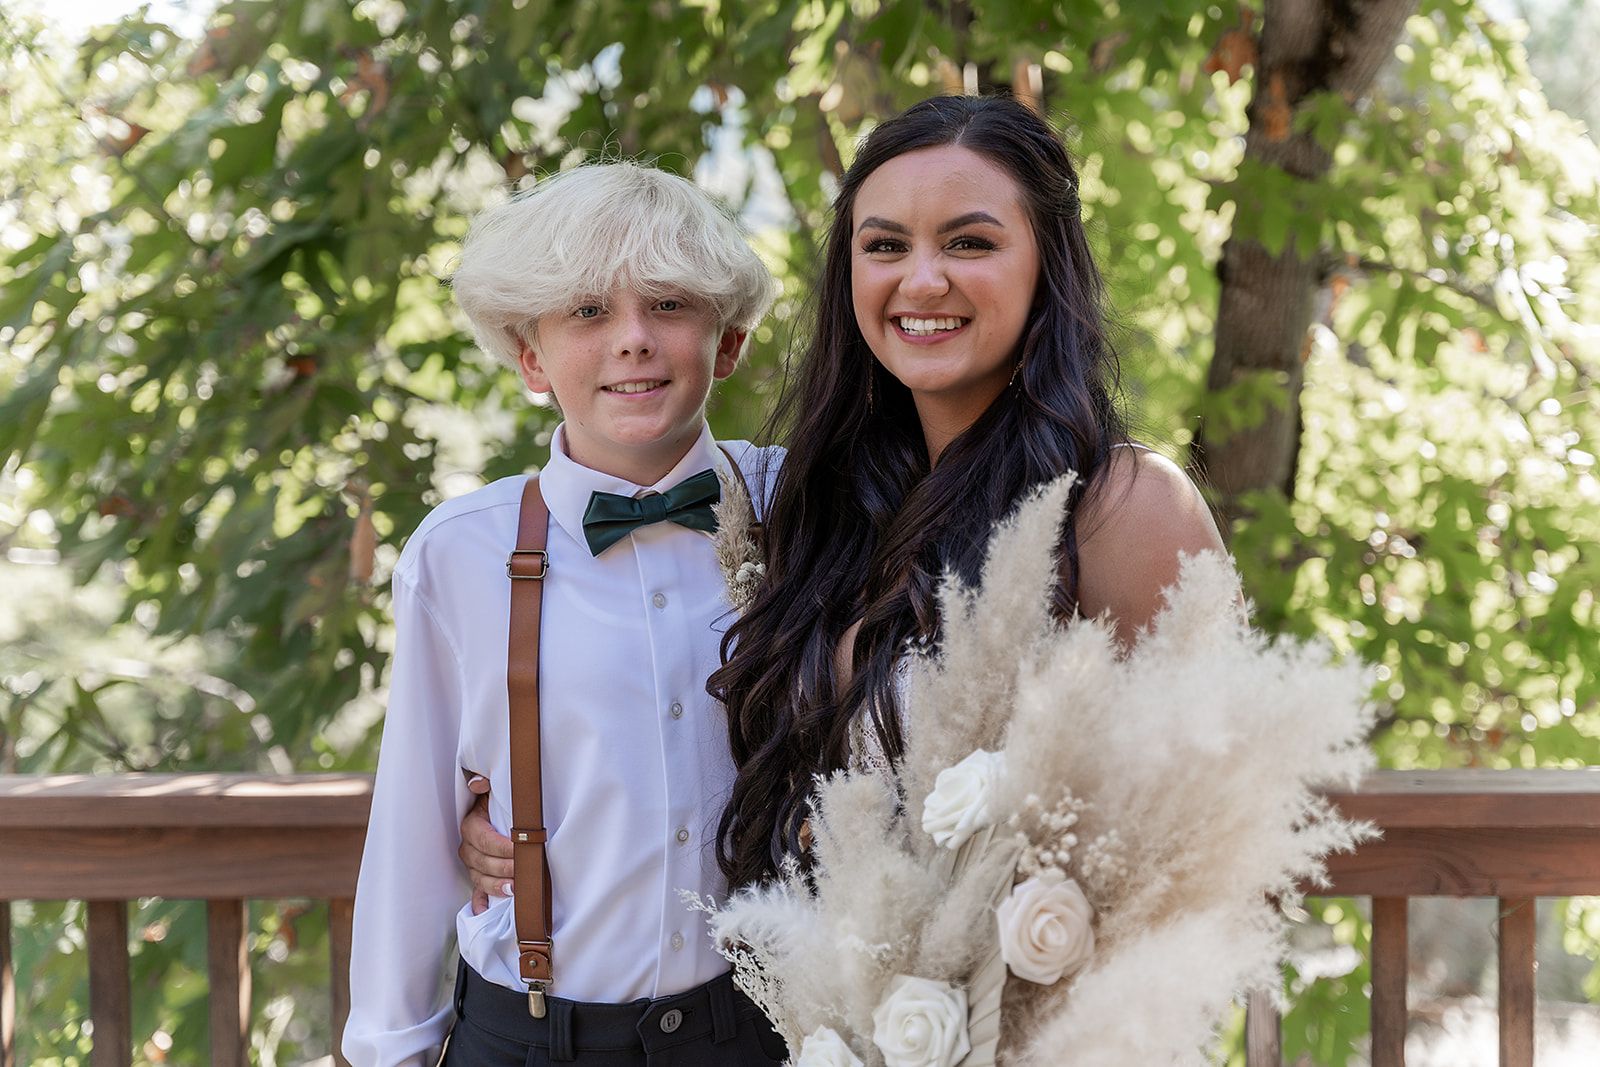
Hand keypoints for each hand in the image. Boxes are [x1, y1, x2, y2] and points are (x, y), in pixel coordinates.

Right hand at [459, 773, 513, 914]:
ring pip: (481, 879)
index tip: (521, 849)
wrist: (500, 812)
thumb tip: (478, 783)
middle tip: (523, 872)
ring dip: (497, 886)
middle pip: (483, 862)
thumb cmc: (499, 801)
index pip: (484, 840)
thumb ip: (485, 784)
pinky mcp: (479, 879)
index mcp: (471, 826)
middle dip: (504, 868)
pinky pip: (476, 894)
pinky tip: (485, 911)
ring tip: (514, 890)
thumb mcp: (493, 789)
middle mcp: (469, 848)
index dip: (502, 846)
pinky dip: (480, 903)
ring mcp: (473, 866)